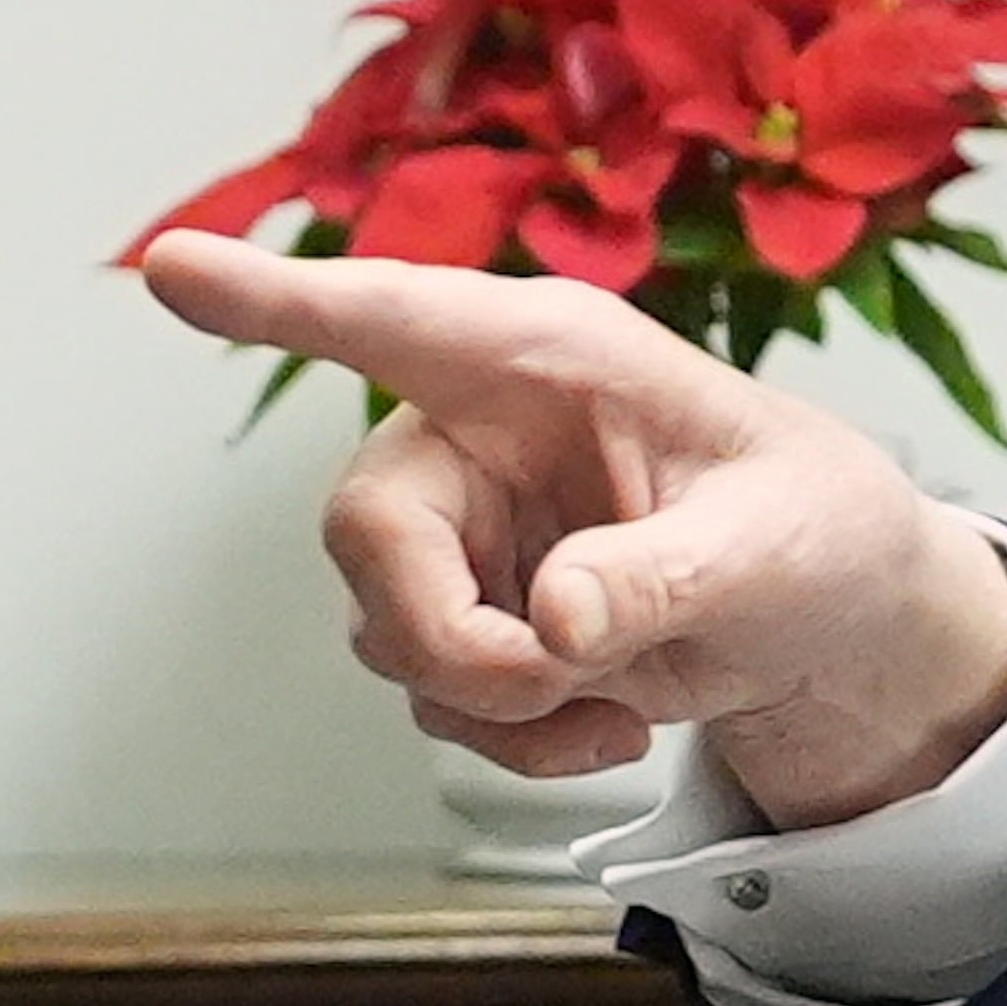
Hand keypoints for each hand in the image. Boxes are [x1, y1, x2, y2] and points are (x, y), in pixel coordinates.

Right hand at [140, 239, 1006, 829]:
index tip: (171, 268)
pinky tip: (608, 724)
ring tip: (620, 696)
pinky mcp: (466, 614)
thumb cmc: (815, 528)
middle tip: (551, 678)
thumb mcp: (776, 547)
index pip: (396, 317)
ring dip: (496, 699)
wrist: (835, 613)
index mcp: (549, 358)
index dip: (279, 300)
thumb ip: (669, 575)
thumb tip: (556, 621)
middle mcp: (476, 430)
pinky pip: (432, 696)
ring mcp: (461, 530)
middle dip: (446, 634)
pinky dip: (516, 738)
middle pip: (365, 531)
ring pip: (386, 631)